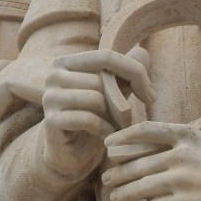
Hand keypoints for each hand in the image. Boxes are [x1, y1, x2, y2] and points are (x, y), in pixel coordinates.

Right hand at [40, 47, 153, 178]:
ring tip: (117, 124)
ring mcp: (49, 97)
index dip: (135, 72)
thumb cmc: (93, 114)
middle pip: (101, 79)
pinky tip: (109, 135)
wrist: (68, 148)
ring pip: (95, 99)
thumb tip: (144, 53)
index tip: (151, 95)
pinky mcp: (51, 120)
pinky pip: (88, 119)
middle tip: (128, 116)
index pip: (107, 56)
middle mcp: (53, 75)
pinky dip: (105, 128)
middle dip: (122, 100)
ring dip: (113, 115)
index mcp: (67, 61)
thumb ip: (127, 70)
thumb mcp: (113, 90)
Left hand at [103, 122, 200, 200]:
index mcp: (186, 135)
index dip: (123, 136)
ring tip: (115, 197)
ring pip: (141, 185)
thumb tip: (138, 148)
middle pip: (138, 162)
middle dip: (118, 172)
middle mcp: (183, 153)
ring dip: (124, 193)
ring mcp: (183, 178)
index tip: (108, 144)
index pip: (146, 130)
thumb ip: (175, 143)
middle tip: (106, 178)